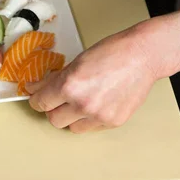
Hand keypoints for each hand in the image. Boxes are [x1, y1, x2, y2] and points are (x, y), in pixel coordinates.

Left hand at [26, 23, 159, 132]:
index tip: (37, 97)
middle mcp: (82, 104)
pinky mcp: (113, 122)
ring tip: (82, 100)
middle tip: (60, 98)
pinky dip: (90, 118)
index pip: (41, 103)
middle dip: (54, 108)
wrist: (142, 56)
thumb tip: (37, 88)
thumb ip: (56, 79)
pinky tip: (98, 102)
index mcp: (69, 85)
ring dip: (72, 116)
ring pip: (72, 127)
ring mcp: (99, 116)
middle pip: (54, 120)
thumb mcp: (77, 61)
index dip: (37, 99)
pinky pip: (92, 127)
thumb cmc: (112, 52)